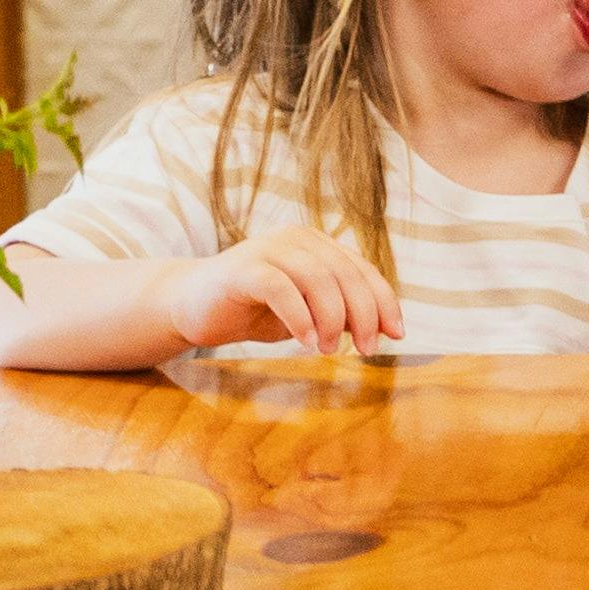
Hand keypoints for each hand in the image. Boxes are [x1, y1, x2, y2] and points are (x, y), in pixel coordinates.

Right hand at [168, 229, 401, 357]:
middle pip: (345, 273)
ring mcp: (268, 249)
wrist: (192, 306)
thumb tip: (379, 329)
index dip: (384, 301)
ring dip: (332, 318)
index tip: (396, 335)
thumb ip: (338, 313)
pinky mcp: (243, 269)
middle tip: (367, 349)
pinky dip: (299, 317)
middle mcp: (296, 239)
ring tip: (329, 350)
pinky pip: (280, 288)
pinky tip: (306, 343)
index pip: (362, 269)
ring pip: (317, 277)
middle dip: (363, 314)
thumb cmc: (253, 310)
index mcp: (316, 244)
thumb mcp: (306, 313)